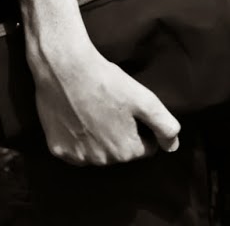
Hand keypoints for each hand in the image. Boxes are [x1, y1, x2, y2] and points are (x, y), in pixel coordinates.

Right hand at [30, 40, 181, 165]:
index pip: (144, 147)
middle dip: (120, 132)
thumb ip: (163, 125)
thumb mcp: (143, 98)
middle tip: (112, 105)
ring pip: (97, 151)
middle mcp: (101, 161)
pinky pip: (74, 149)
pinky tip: (76, 115)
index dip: (141, 126)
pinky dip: (76, 137)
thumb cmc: (106, 81)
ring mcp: (77, 157)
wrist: (64, 69)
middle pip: (119, 151)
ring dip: (98, 136)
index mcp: (125, 151)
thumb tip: (172, 146)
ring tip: (94, 108)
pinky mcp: (57, 150)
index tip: (130, 108)